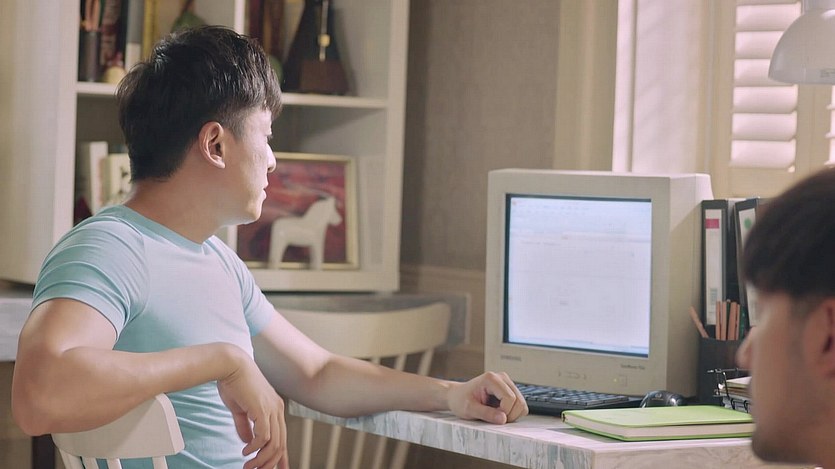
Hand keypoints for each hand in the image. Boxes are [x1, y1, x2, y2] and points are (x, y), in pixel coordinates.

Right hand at [217, 351, 288, 468]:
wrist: (230, 365)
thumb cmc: (234, 383)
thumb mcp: (240, 409)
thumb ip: (246, 425)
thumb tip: (247, 442)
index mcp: (274, 408)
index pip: (282, 437)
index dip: (281, 456)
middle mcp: (277, 409)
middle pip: (280, 444)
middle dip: (269, 462)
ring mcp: (272, 408)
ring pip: (274, 443)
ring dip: (260, 459)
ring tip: (248, 466)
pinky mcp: (262, 409)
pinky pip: (263, 436)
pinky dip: (255, 447)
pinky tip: (245, 452)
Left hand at [447, 371, 527, 423]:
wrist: (457, 396)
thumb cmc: (460, 400)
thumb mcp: (469, 409)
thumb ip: (486, 413)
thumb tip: (503, 419)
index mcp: (491, 379)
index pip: (510, 398)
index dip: (504, 412)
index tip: (492, 417)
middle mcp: (502, 377)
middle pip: (519, 401)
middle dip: (509, 415)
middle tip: (494, 418)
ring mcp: (507, 383)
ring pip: (521, 403)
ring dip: (512, 414)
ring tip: (495, 414)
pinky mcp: (509, 389)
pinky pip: (519, 405)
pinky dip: (512, 412)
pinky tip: (499, 411)